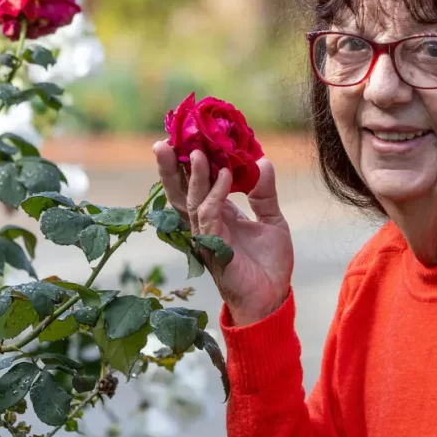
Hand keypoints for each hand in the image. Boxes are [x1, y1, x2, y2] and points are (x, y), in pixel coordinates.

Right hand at [153, 143, 293, 325]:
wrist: (273, 297)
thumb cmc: (269, 264)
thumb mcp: (272, 220)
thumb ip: (265, 193)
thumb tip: (263, 161)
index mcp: (218, 214)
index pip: (196, 184)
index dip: (188, 163)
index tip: (184, 138)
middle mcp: (207, 223)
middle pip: (181, 192)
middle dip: (170, 168)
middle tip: (163, 142)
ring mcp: (208, 236)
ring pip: (191, 202)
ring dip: (193, 176)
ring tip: (197, 152)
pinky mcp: (215, 248)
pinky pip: (210, 216)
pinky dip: (216, 194)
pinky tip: (226, 176)